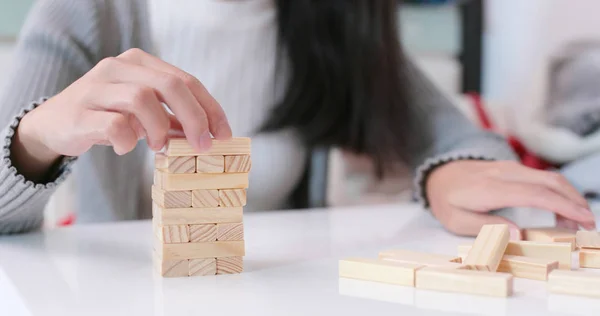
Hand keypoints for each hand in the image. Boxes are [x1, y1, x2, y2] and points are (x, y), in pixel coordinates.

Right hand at [12, 49, 230, 179]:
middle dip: (194, 118)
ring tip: (157, 146)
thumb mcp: (144, 113)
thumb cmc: (107, 117)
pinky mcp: (79, 112)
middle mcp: (118, 68)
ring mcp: (96, 88)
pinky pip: (114, 125)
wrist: (54, 125)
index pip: (186, 80)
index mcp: (140, 63)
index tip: (223, 134)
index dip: (210, 108)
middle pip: (170, 85)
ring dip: (159, 129)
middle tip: (202, 146)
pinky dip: (127, 141)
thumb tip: (209, 135)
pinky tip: (124, 148)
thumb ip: (173, 118)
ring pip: (141, 99)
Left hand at [426, 160, 594, 237]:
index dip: (563, 206)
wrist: (438, 174)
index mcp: (490, 188)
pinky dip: (558, 192)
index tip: (583, 220)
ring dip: (569, 197)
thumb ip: (485, 227)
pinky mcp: (513, 168)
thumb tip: (518, 234)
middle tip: (588, 226)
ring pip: (549, 177)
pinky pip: (541, 177)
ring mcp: (509, 167)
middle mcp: (504, 173)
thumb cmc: (446, 200)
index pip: (535, 194)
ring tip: (577, 222)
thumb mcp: (456, 219)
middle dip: (575, 202)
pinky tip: (562, 209)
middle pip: (549, 181)